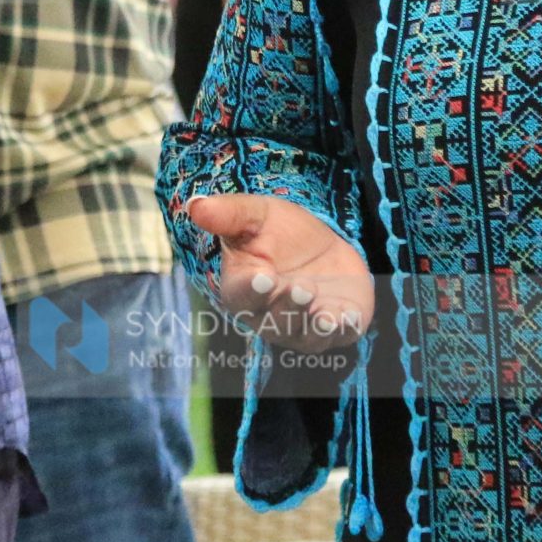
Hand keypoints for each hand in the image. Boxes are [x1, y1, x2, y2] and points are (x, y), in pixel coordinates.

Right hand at [184, 193, 373, 360]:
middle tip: (301, 287)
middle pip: (275, 319)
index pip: (242, 296)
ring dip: (312, 322)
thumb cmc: (280, 232)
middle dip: (288, 305)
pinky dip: (342, 329)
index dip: (251, 289)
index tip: (263, 278)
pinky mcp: (335, 329)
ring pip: (304, 334)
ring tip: (321, 303)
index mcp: (243, 289)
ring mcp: (303, 328)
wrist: (323, 247)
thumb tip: (195, 205)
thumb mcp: (257, 215)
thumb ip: (229, 214)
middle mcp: (269, 317)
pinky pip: (338, 337)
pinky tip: (346, 316)